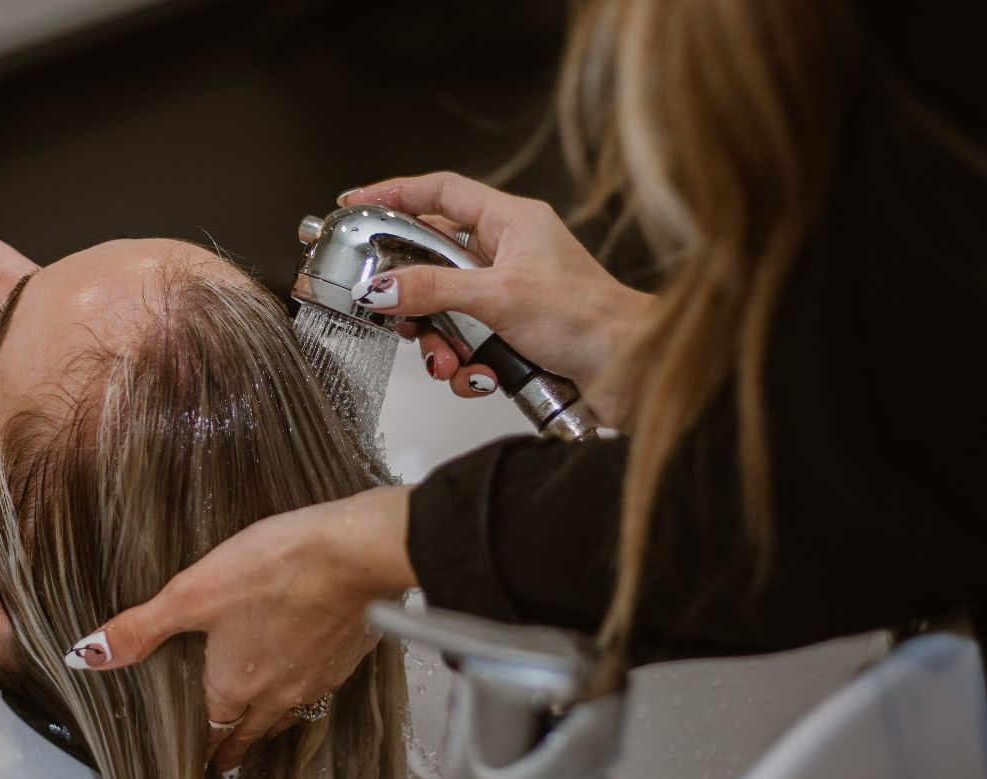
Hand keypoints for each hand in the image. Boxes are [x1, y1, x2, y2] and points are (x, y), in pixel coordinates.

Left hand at [61, 486, 417, 775]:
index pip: (213, 731)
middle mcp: (276, 693)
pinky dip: (307, 689)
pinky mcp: (346, 658)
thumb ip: (140, 628)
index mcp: (233, 685)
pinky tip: (309, 672)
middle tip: (228, 762)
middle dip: (236, 746)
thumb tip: (86, 656)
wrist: (354, 556)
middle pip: (251, 731)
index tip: (202, 766)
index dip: (205, 750)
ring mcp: (316, 678)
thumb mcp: (192, 593)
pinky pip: (321, 687)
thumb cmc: (275, 569)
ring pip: (288, 713)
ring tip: (264, 727)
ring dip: (272, 723)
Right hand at [339, 172, 652, 425]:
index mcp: (512, 222)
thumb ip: (433, 291)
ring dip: (440, 343)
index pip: (440, 192)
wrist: (631, 372)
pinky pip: (467, 346)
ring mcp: (510, 295)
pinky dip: (466, 368)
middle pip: (433, 261)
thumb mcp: (499, 297)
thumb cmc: (591, 320)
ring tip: (448, 362)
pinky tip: (481, 378)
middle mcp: (509, 253)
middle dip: (413, 298)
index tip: (355, 205)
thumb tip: (381, 287)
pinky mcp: (513, 334)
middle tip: (393, 313)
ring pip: (446, 312)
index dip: (395, 194)